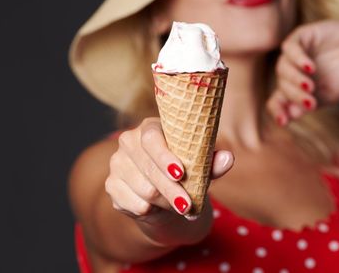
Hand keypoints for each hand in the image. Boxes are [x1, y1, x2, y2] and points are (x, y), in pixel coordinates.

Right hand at [105, 117, 233, 243]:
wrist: (164, 196)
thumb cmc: (185, 173)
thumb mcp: (201, 168)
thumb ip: (213, 163)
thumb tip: (227, 158)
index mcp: (150, 127)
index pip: (151, 138)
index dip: (164, 156)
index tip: (181, 173)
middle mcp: (128, 141)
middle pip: (149, 169)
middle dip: (171, 190)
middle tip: (188, 205)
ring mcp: (117, 163)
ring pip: (144, 190)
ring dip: (165, 203)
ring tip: (180, 206)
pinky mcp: (111, 185)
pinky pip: (133, 204)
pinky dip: (151, 211)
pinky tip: (158, 208)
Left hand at [267, 18, 338, 123]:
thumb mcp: (332, 93)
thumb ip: (312, 103)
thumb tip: (291, 115)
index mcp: (293, 89)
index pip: (277, 102)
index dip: (277, 112)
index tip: (284, 122)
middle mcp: (288, 73)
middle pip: (282, 86)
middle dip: (295, 96)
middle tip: (311, 102)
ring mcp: (291, 55)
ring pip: (282, 68)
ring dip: (295, 79)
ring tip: (310, 86)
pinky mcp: (298, 37)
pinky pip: (290, 48)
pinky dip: (298, 59)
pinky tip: (310, 68)